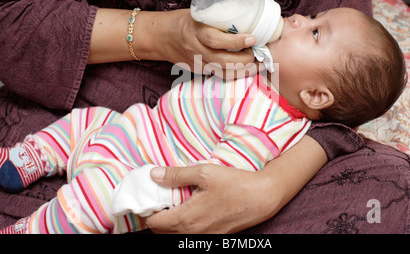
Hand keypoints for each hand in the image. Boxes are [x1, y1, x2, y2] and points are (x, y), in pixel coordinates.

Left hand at [144, 164, 278, 233]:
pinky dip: (183, 225)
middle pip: (161, 232)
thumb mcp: (204, 173)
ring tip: (174, 202)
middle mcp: (192, 233)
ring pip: (175, 235)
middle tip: (160, 197)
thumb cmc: (234, 184)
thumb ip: (176, 175)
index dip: (146, 209)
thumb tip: (154, 174)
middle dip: (156, 216)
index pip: (153, 222)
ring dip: (169, 222)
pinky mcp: (213, 237)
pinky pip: (190, 235)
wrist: (262, 197)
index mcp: (186, 218)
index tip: (148, 196)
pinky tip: (191, 208)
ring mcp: (204, 238)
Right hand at [150, 9, 260, 78]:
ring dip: (243, 71)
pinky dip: (235, 74)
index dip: (235, 41)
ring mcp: (196, 63)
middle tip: (258, 54)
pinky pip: (219, 75)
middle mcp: (195, 49)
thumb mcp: (199, 13)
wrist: (161, 37)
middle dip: (244, 60)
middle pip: (221, 60)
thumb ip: (218, 17)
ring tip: (259, 65)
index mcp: (195, 31)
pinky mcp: (198, 71)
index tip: (252, 38)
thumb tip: (248, 15)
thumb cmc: (184, 21)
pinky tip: (247, 71)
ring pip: (222, 73)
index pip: (215, 40)